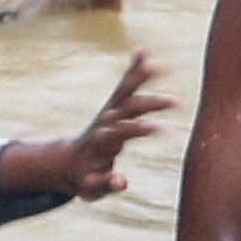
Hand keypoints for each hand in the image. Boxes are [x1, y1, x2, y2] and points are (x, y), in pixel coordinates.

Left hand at [45, 47, 175, 196]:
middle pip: (126, 111)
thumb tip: (122, 182)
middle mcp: (105, 124)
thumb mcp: (91, 189)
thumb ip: (104, 184)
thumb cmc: (84, 179)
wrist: (67, 164)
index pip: (118, 134)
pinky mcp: (113, 107)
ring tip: (160, 65)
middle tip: (173, 102)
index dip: (133, 130)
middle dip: (148, 105)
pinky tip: (142, 50)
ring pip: (125, 93)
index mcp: (100, 144)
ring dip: (140, 79)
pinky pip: (124, 85)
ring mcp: (109, 113)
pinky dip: (133, 69)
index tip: (153, 127)